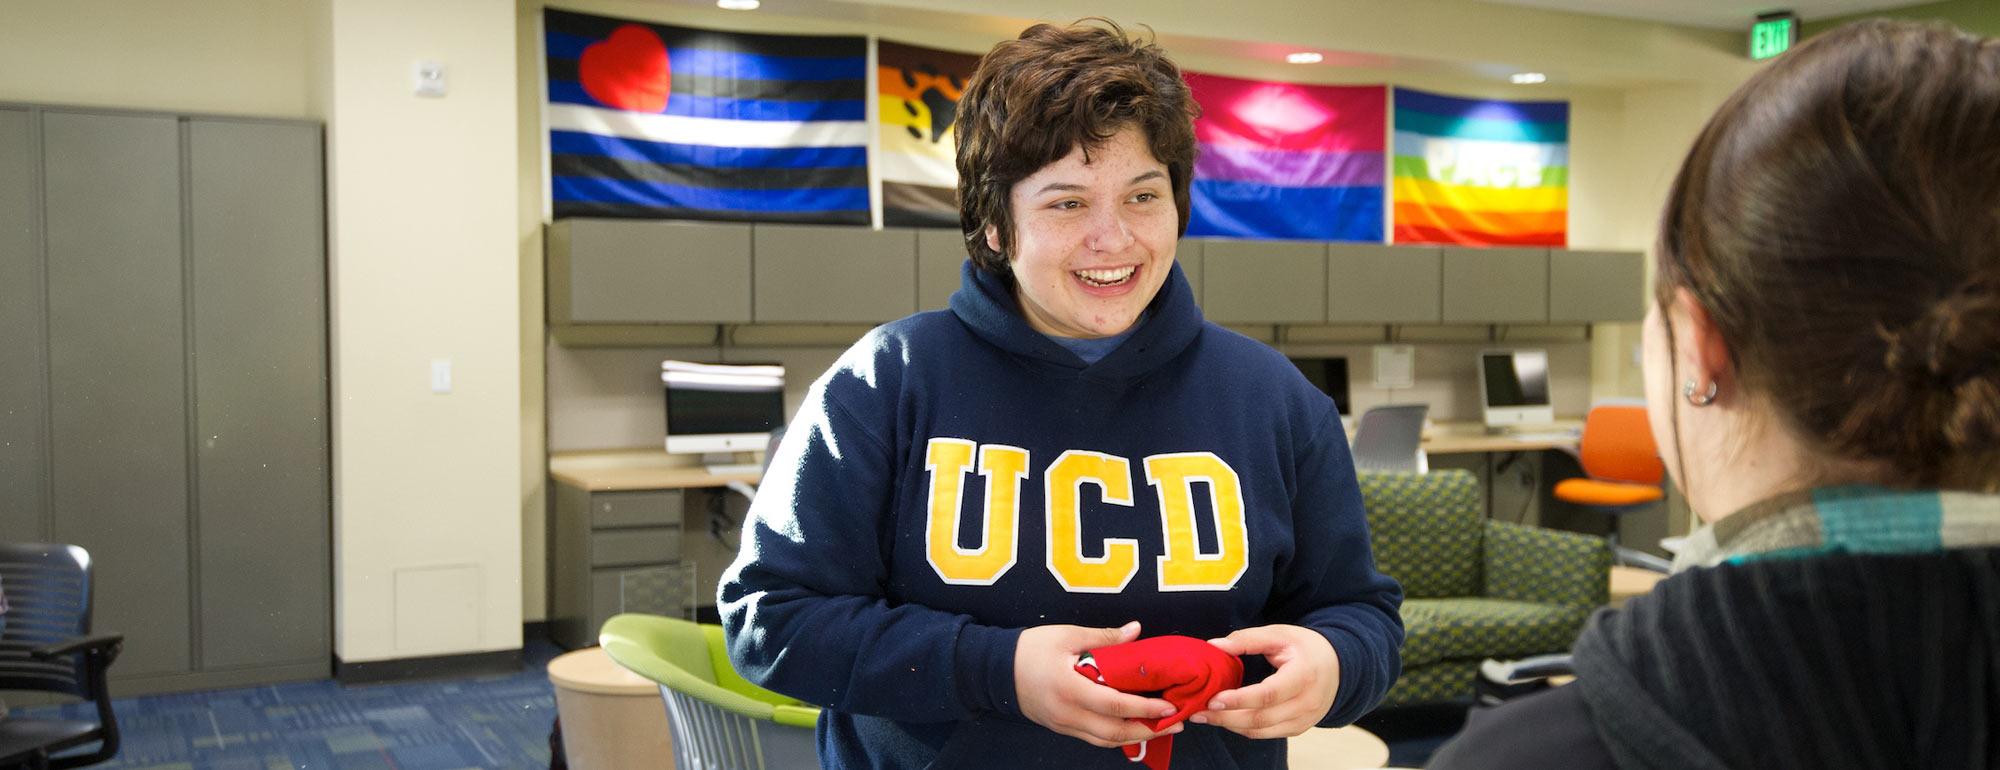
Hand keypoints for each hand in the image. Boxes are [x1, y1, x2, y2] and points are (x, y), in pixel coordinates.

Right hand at [1014, 621, 1182, 747]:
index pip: (1115, 705)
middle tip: (1176, 721)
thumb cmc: (1030, 649)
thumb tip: (1136, 630)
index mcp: (1070, 688)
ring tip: (1161, 727)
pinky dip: (1117, 736)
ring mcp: (1064, 725)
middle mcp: (1068, 714)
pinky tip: (1134, 728)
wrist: (996, 670)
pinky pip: (1094, 739)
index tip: (1169, 704)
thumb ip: (1104, 637)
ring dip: (1136, 737)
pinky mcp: (1062, 728)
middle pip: (1115, 732)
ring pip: (1106, 741)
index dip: (1145, 708)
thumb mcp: (1067, 635)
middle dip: (1149, 730)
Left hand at [1192, 624, 1339, 738]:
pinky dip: (1244, 728)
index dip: (1239, 700)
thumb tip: (1214, 645)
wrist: (1337, 666)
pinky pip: (1266, 734)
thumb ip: (1246, 639)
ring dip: (1230, 726)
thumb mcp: (1278, 634)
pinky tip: (1226, 718)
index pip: (1269, 694)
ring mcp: (1304, 719)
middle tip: (1198, 712)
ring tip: (1206, 716)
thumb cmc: (1304, 647)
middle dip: (1226, 718)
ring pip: (1262, 731)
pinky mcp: (1299, 728)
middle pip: (1261, 718)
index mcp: (1304, 675)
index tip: (1213, 699)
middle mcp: (1307, 703)